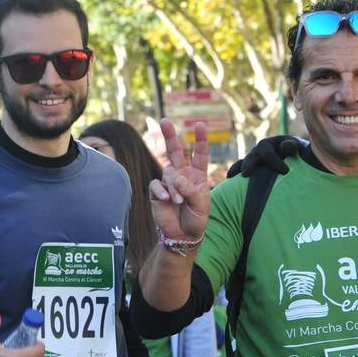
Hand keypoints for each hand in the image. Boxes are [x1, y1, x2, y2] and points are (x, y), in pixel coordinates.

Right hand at [148, 119, 210, 242]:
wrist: (182, 235)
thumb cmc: (196, 219)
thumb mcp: (201, 205)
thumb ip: (191, 190)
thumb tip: (177, 178)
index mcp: (197, 175)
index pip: (200, 154)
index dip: (200, 140)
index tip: (200, 124)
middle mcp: (182, 175)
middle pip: (176, 151)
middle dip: (170, 136)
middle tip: (165, 121)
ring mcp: (168, 182)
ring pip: (168, 172)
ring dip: (173, 186)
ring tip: (178, 201)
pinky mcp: (156, 191)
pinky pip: (156, 185)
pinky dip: (162, 191)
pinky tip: (167, 200)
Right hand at [227, 135, 300, 177]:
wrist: (296, 158)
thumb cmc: (297, 152)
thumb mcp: (297, 146)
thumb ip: (292, 145)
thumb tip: (285, 147)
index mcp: (268, 145)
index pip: (267, 153)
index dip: (275, 161)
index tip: (286, 171)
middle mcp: (258, 152)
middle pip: (252, 157)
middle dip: (249, 165)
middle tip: (246, 174)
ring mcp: (253, 161)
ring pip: (244, 164)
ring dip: (238, 169)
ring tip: (232, 177)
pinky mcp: (251, 170)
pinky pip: (241, 170)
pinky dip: (235, 173)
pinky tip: (230, 178)